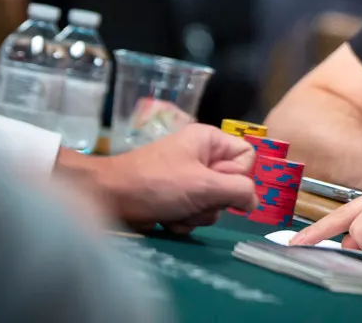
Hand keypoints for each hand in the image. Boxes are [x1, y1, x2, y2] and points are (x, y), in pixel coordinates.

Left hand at [67, 124, 256, 231]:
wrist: (106, 199)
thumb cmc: (156, 184)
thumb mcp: (204, 186)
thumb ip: (239, 191)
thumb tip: (255, 202)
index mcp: (209, 140)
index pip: (247, 157)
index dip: (237, 176)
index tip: (215, 184)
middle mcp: (201, 156)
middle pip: (231, 185)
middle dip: (213, 201)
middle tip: (193, 200)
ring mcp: (187, 178)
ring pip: (214, 204)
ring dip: (197, 214)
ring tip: (175, 212)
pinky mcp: (175, 198)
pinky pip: (195, 213)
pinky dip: (184, 221)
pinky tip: (166, 220)